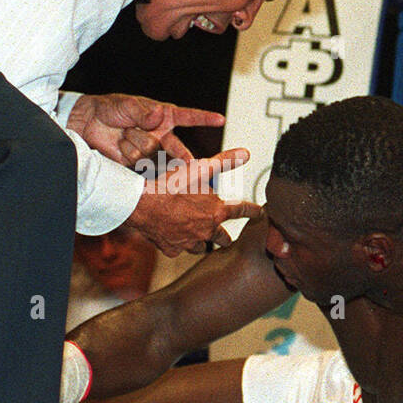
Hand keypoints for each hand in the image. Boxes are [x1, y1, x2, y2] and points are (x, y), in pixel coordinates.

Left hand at [66, 93, 222, 168]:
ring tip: (123, 133)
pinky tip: (119, 144)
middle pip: (176, 147)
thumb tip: (157, 116)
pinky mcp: (136, 163)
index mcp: (162, 117)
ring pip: (152, 152)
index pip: (187, 117)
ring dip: (135, 142)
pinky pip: (138, 161)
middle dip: (181, 155)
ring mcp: (148, 149)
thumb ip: (143, 112)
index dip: (204, 118)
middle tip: (189, 163)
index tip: (220, 119)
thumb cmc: (110, 108)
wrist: (87, 123)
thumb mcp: (127, 105)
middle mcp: (159, 134)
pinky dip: (127, 151)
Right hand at [126, 147, 261, 254]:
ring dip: (203, 242)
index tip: (260, 213)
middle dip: (225, 237)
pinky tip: (176, 238)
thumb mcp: (199, 169)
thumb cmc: (169, 185)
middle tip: (226, 236)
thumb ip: (224, 162)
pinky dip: (179, 244)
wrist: (142, 204)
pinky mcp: (172, 249)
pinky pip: (180, 249)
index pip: (241, 211)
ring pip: (202, 247)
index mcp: (215, 212)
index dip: (253, 211)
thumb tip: (245, 153)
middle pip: (223, 239)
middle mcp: (205, 230)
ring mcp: (189, 242)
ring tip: (201, 238)